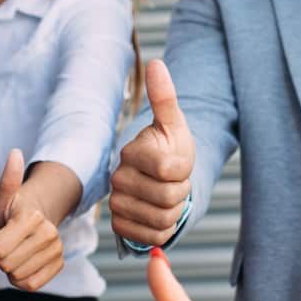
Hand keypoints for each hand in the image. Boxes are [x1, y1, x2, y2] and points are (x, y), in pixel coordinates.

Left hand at [0, 150, 64, 291]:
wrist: (34, 217)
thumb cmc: (10, 208)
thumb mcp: (0, 196)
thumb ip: (7, 179)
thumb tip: (15, 152)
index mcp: (32, 217)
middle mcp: (49, 233)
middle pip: (7, 264)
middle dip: (0, 256)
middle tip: (6, 242)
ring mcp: (57, 250)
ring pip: (18, 276)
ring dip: (10, 267)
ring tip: (14, 250)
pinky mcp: (59, 264)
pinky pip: (31, 285)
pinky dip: (21, 278)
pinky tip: (21, 263)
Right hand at [109, 59, 193, 247]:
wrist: (160, 180)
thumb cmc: (170, 149)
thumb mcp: (174, 125)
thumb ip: (165, 97)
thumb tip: (156, 63)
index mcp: (132, 152)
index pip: (169, 169)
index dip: (183, 169)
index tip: (178, 163)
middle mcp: (119, 178)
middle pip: (168, 198)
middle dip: (181, 192)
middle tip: (175, 182)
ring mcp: (117, 204)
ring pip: (163, 220)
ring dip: (175, 211)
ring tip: (168, 197)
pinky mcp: (121, 227)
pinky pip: (154, 237)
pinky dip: (165, 229)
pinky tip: (159, 213)